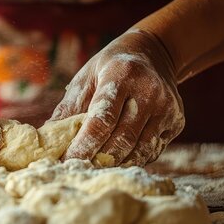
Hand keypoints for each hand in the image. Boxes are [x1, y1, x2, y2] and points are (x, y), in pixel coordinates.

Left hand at [51, 28, 183, 166]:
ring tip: (95, 169)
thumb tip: (46, 138)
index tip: (67, 160)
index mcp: (121, 75)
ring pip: (139, 149)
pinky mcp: (177, 121)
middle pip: (122, 138)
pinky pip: (152, 150)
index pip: (102, 118)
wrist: (154, 53)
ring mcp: (167, 107)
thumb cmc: (110, 68)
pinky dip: (133, 159)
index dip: (84, 144)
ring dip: (115, 164)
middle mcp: (149, 91)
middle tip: (78, 170)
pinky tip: (118, 160)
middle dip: (98, 158)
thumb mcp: (86, 77)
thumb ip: (68, 108)